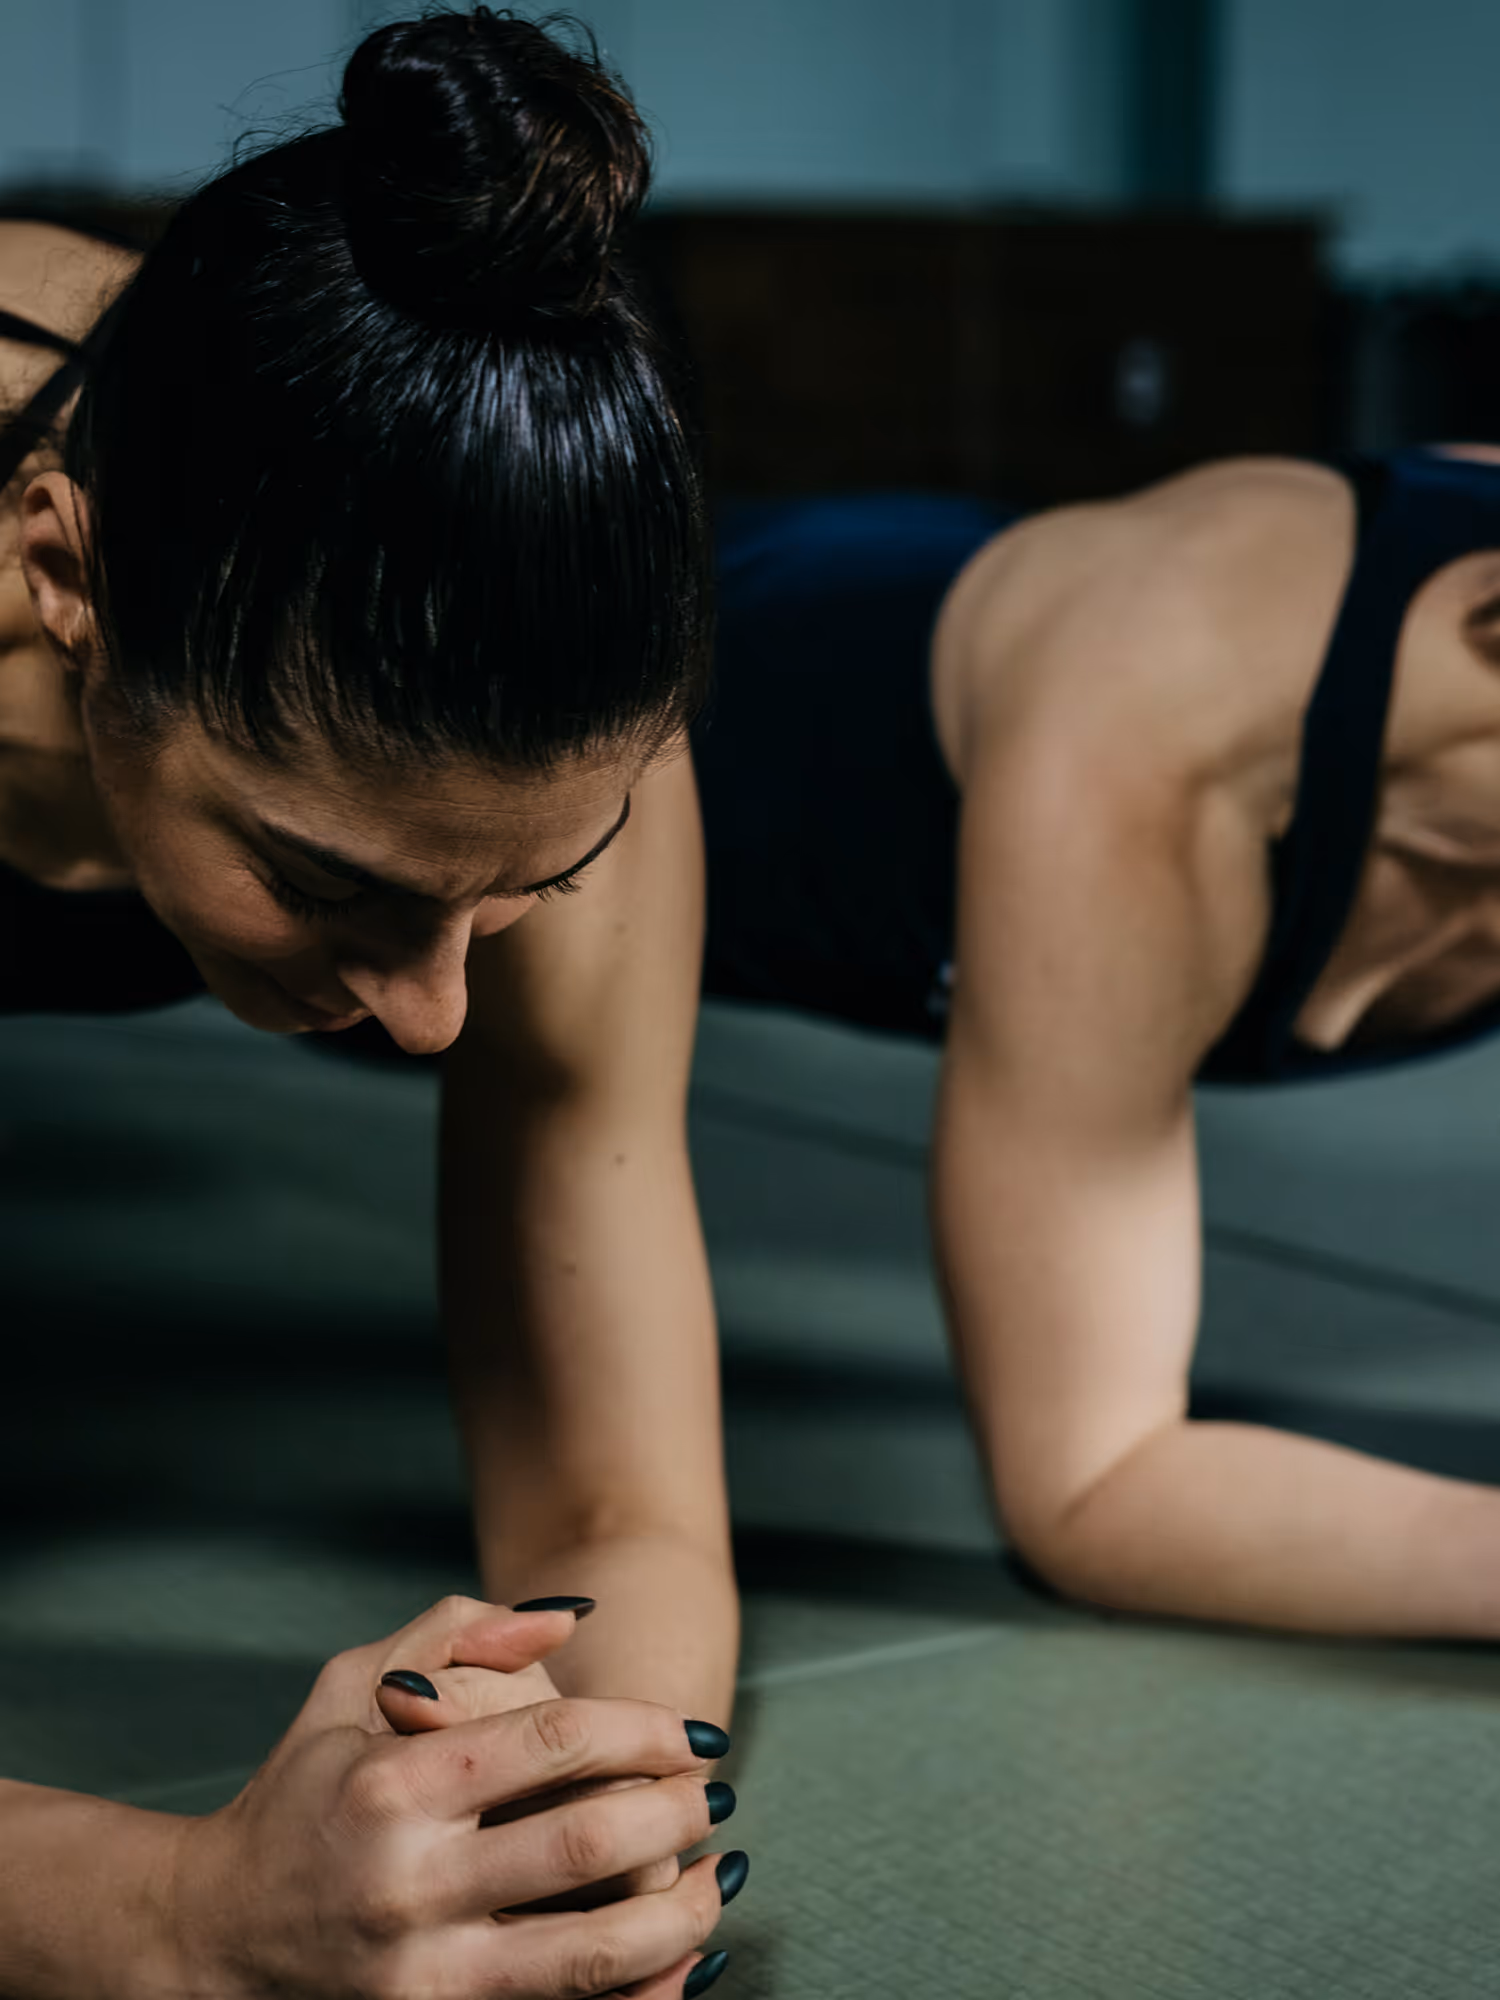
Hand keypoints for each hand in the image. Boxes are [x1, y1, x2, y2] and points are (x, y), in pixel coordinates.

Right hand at [169, 1597, 738, 1999]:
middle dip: (676, 1813)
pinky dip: (642, 1997)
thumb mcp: (351, 1686)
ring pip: (589, 1955)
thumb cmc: (299, 1795)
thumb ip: (452, 1636)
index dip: (644, 1729)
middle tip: (717, 1795)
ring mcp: (422, 1976)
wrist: (210, 1941)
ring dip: (680, 1914)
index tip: (696, 1732)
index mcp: (394, 1786)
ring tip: (721, 1875)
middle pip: (585, 1842)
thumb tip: (566, 1620)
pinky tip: (687, 1962)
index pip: (552, 1741)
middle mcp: (408, 1884)